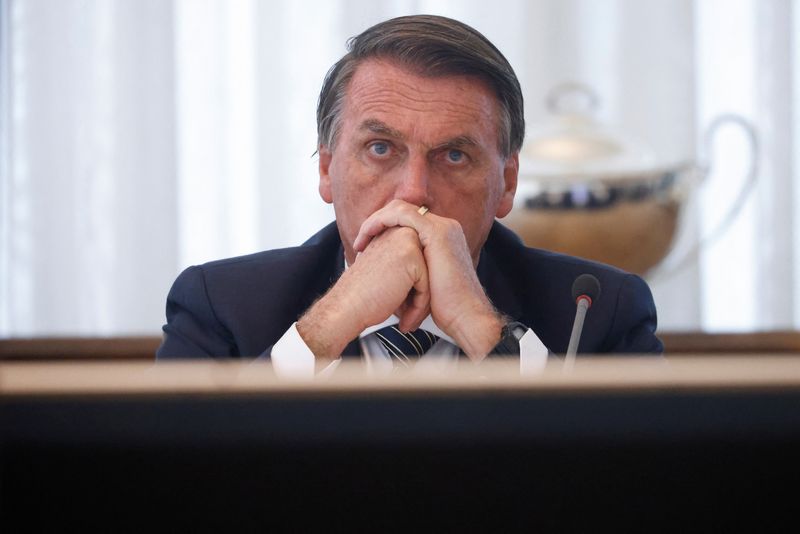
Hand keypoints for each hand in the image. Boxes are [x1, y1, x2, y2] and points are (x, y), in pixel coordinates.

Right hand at [297, 226, 429, 358]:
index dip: (414, 288)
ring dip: (421, 304)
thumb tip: (424, 274)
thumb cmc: (361, 295)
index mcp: (393, 232)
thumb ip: (403, 263)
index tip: (403, 306)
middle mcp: (401, 232)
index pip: (420, 261)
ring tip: (408, 319)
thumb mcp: (384, 269)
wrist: (346, 307)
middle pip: (427, 268)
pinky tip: (406, 320)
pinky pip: (427, 287)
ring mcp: (408, 242)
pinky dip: (419, 308)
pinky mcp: (413, 258)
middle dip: (421, 295)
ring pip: (430, 278)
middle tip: (409, 314)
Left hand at [353, 200, 502, 359]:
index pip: (407, 221)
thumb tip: (394, 272)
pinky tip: (368, 236)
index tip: (367, 247)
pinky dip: (381, 222)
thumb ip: (413, 269)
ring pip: (399, 208)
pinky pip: (401, 214)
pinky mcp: (436, 232)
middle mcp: (444, 227)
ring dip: (375, 221)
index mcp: (443, 237)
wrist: (466, 316)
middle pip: (402, 210)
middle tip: (360, 242)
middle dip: (377, 222)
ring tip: (360, 240)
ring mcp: (442, 227)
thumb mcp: (426, 281)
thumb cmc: (447, 307)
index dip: (384, 229)